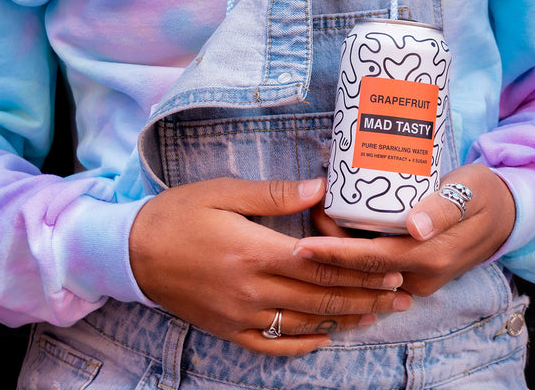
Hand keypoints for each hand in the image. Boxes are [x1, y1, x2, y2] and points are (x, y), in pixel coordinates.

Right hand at [129, 177, 411, 355]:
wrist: (132, 251)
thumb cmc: (179, 214)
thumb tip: (320, 188)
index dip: (360, 270)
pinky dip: (302, 345)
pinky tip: (324, 340)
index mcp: (254, 250)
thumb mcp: (224, 192)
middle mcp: (251, 289)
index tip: (391, 270)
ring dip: (343, 320)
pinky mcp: (227, 329)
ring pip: (303, 323)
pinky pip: (272, 345)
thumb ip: (275, 194)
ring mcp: (239, 315)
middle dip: (365, 297)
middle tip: (401, 298)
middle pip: (319, 297)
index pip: (320, 265)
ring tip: (376, 317)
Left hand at [294, 164, 515, 296]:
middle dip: (329, 249)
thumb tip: (416, 228)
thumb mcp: (469, 191)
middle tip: (307, 215)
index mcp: (432, 257)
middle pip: (363, 267)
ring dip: (340, 249)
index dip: (336, 254)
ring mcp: (419, 277)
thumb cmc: (483, 194)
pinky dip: (356, 250)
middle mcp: (422, 275)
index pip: (373, 260)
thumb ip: (444, 209)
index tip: (304, 245)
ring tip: (318, 215)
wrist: (506, 214)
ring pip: (368, 269)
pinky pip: (379, 265)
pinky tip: (340, 228)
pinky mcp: (416, 271)